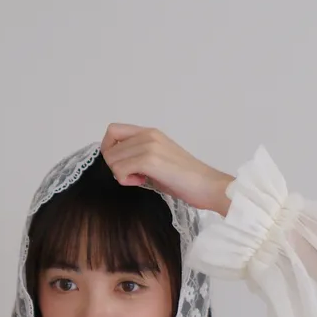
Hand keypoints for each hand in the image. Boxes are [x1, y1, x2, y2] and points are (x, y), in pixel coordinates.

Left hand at [101, 125, 232, 215]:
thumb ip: (139, 155)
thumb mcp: (159, 159)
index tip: (121, 165)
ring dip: (121, 174)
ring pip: (112, 160)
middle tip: (133, 176)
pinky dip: (125, 180)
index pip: (113, 131)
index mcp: (150, 132)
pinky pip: (120, 169)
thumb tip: (117, 164)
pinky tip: (142, 182)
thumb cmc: (186, 178)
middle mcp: (148, 135)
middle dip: (115, 166)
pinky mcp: (150, 160)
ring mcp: (149, 146)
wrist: (207, 185)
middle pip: (109, 148)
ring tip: (140, 179)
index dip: (109, 149)